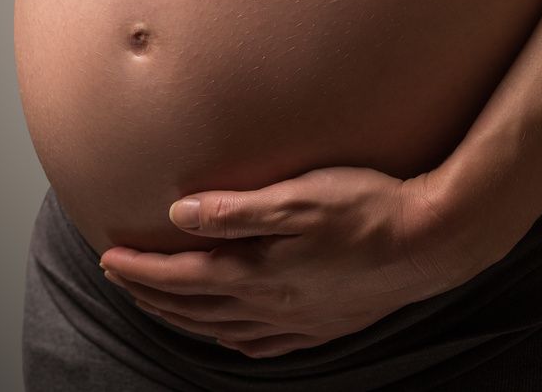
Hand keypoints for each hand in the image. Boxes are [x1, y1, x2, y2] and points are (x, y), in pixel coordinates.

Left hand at [98, 167, 485, 358]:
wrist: (434, 242)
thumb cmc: (367, 207)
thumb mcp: (297, 197)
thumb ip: (235, 210)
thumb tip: (179, 216)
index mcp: (259, 274)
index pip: (181, 276)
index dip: (140, 270)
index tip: (108, 257)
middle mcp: (271, 307)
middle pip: (193, 307)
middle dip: (150, 294)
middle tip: (118, 277)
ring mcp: (298, 323)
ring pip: (220, 328)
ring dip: (181, 316)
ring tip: (157, 302)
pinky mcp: (322, 327)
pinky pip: (260, 344)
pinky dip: (228, 338)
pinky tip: (226, 332)